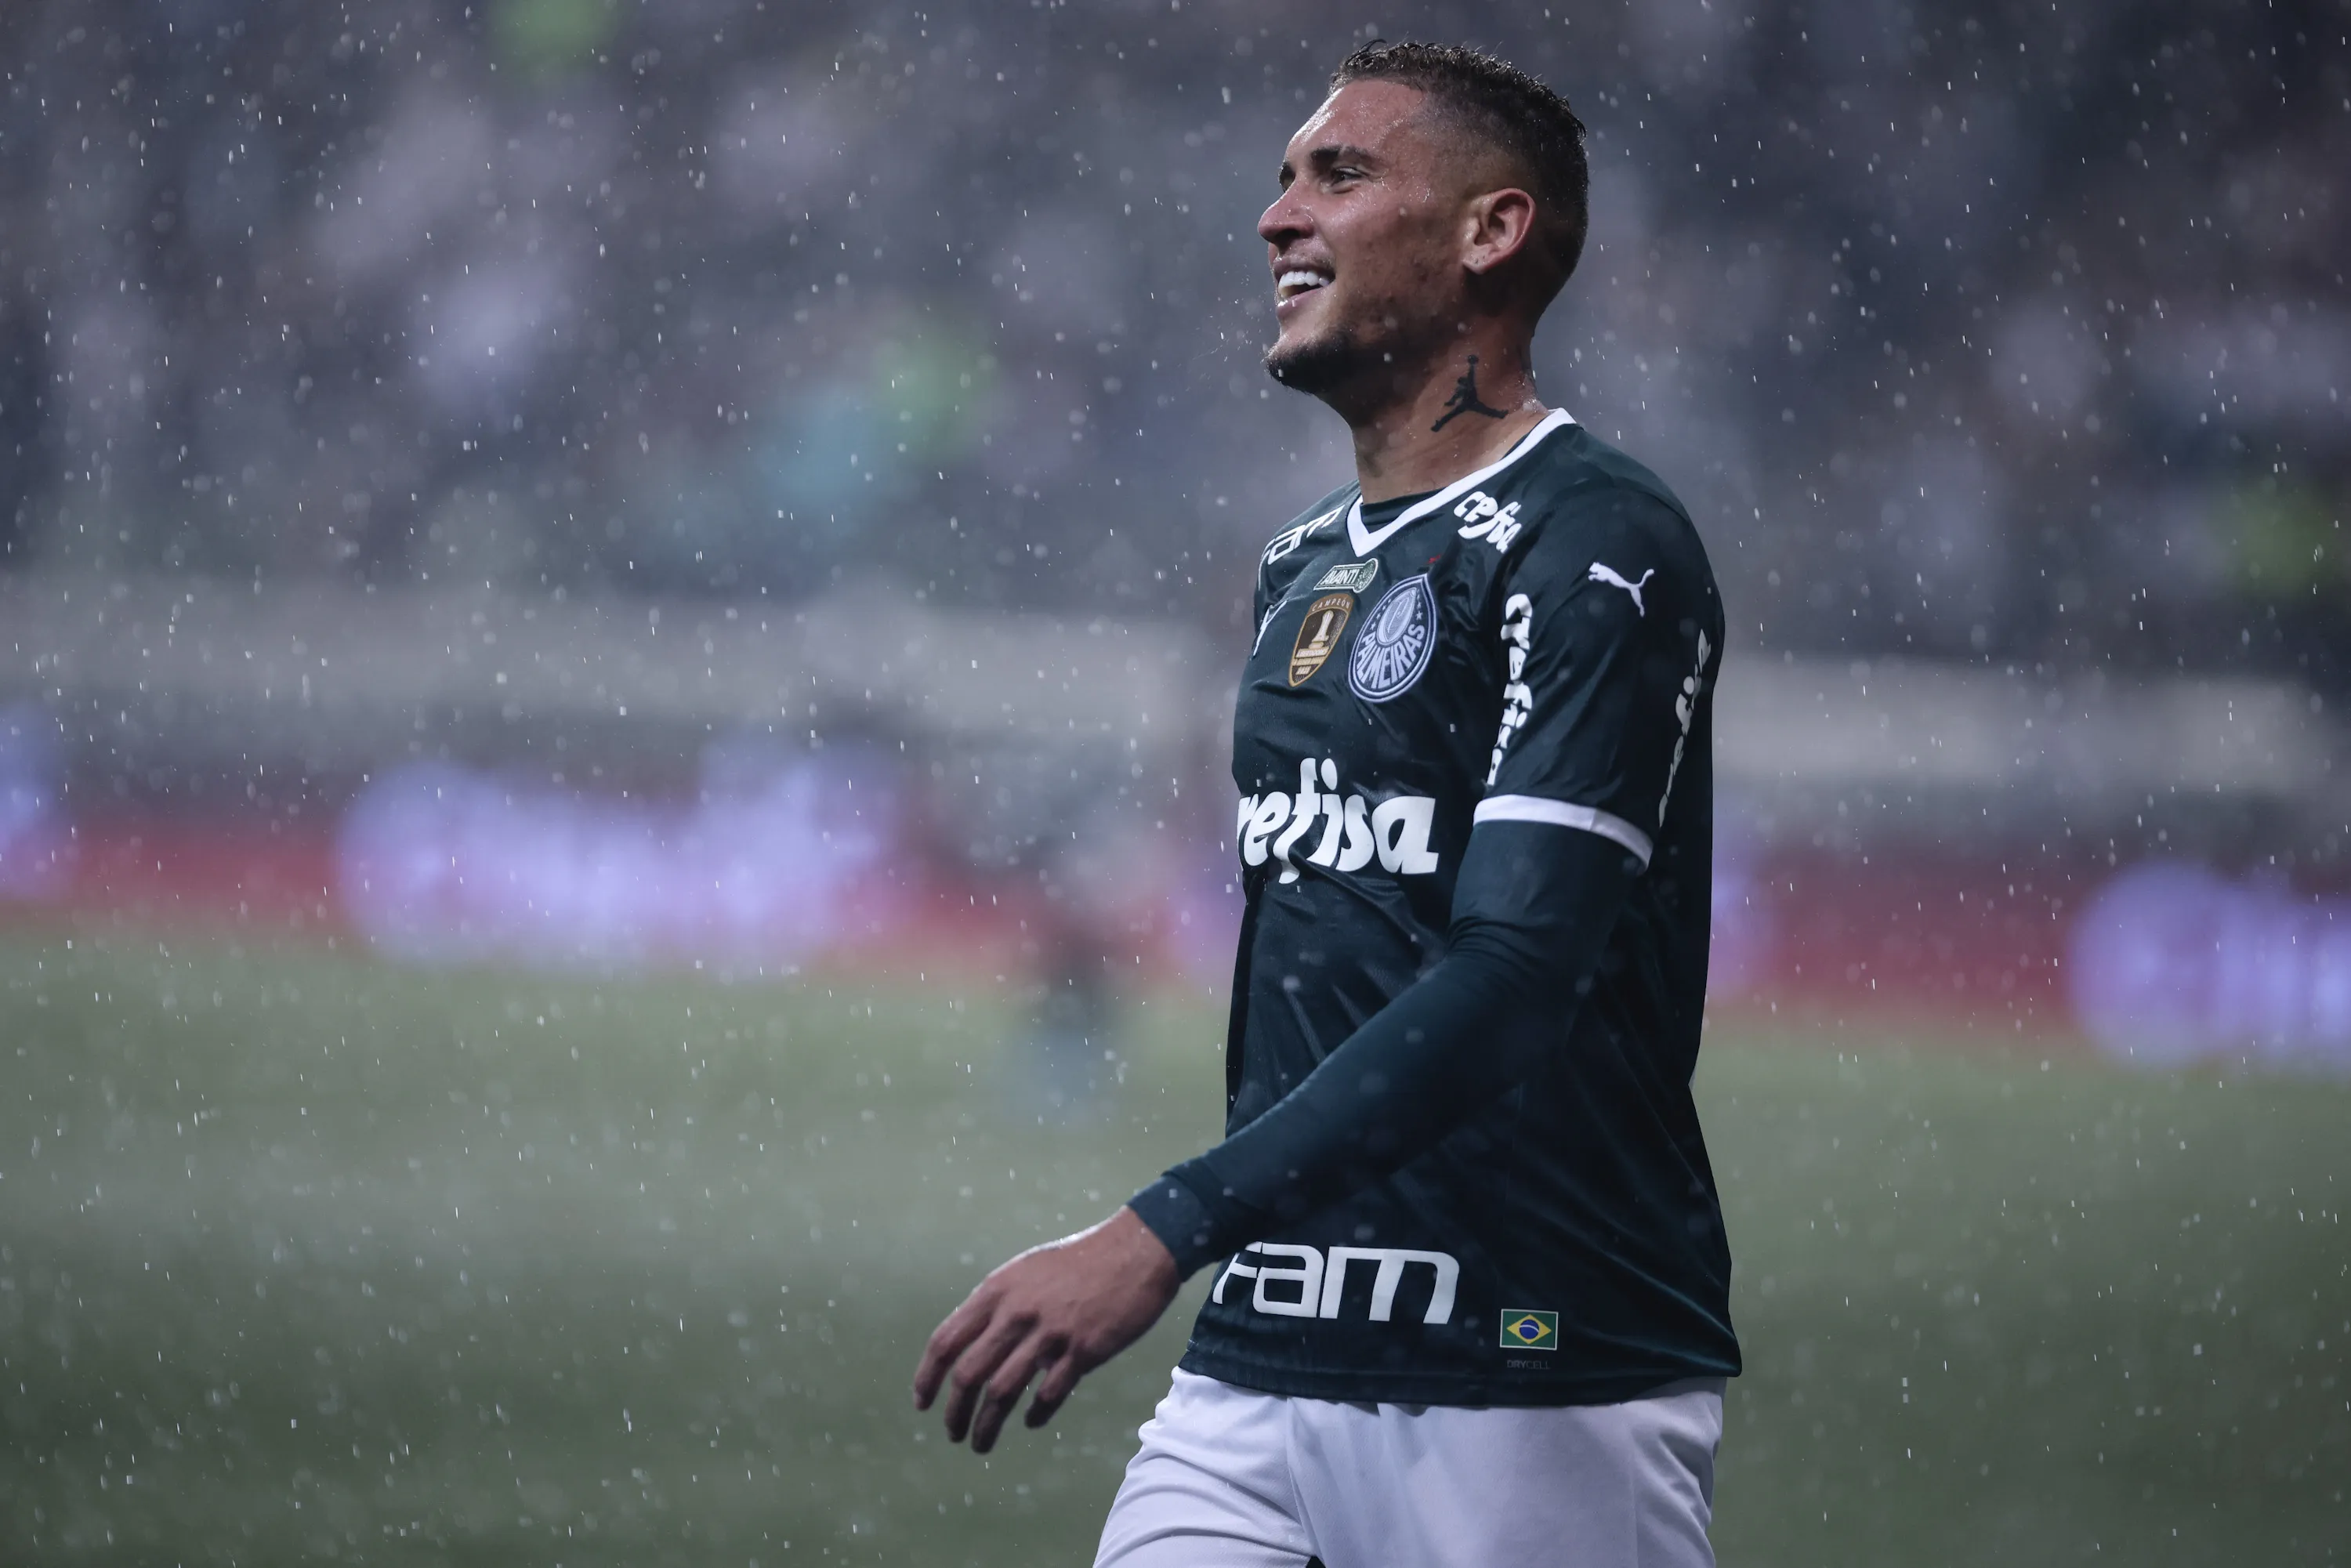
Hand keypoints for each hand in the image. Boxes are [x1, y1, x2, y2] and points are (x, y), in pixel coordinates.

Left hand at [912, 1205, 1180, 1452]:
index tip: (921, 1403)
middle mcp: (1016, 1312)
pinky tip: (1031, 1422)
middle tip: (953, 1433)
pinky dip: (1035, 1415)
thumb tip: (970, 1342)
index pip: (945, 1341)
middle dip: (954, 1412)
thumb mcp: (1025, 1271)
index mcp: (997, 1290)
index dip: (926, 1377)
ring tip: (980, 1443)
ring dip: (986, 1426)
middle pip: (968, 1374)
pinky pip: (1048, 1395)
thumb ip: (997, 1305)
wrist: (1136, 1251)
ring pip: (1002, 1392)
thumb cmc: (1079, 1262)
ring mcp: (1050, 1333)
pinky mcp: (1083, 1350)